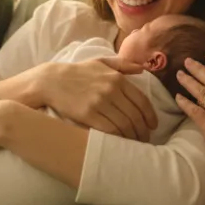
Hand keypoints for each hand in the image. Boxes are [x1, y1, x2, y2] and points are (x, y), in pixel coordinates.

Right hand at [40, 58, 157, 140]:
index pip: (142, 101)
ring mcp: (100, 103)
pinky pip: (110, 130)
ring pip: (125, 125)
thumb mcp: (101, 62)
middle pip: (135, 116)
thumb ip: (123, 65)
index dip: (150, 116)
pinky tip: (121, 142)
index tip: (153, 126)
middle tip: (145, 138)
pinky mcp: (89, 115)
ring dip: (133, 137)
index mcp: (117, 78)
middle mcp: (111, 90)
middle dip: (143, 130)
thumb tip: (143, 68)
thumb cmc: (78, 72)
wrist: (52, 81)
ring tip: (135, 143)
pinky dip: (119, 138)